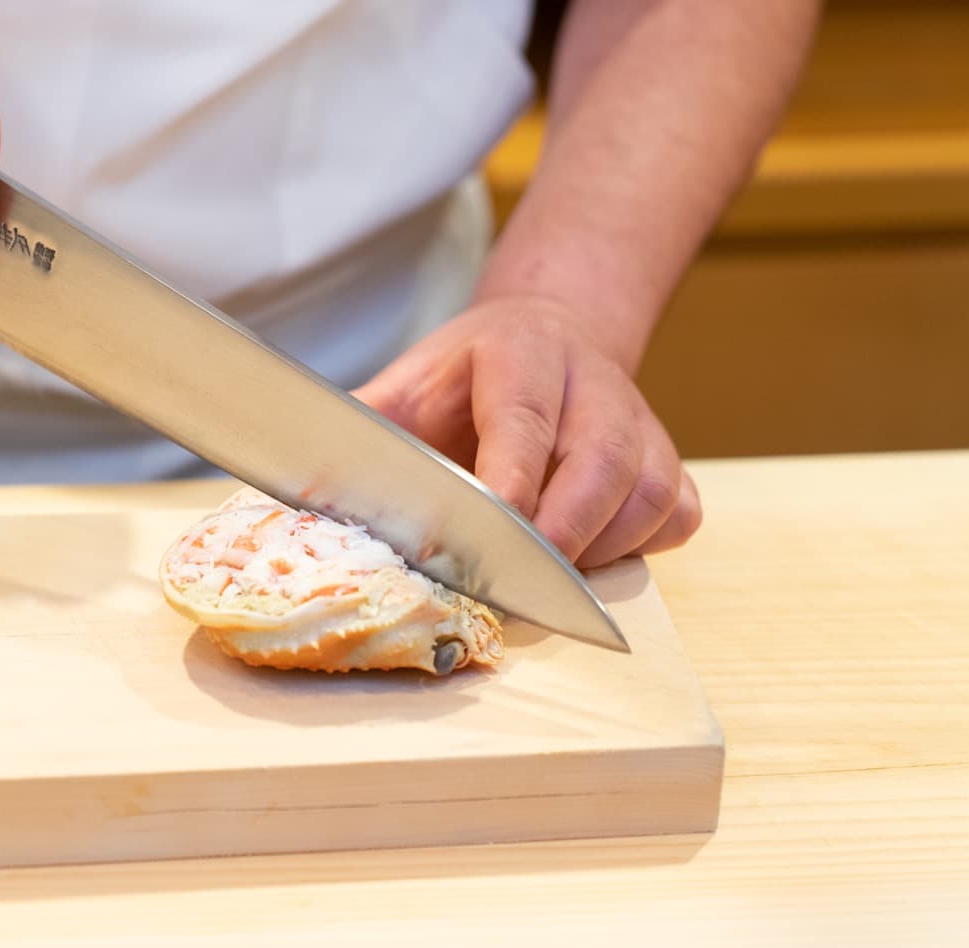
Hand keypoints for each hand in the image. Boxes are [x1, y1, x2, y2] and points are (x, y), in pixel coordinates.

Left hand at [355, 296, 701, 568]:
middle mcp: (593, 381)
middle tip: (514, 588)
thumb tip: (294, 486)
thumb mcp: (404, 385)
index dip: (514, 476)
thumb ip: (359, 430)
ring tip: (540, 578)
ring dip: (597, 551)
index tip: (491, 529)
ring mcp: (642, 422)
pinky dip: (637, 549)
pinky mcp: (671, 460)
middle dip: (561, 533)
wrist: (546, 338)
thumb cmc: (463, 379)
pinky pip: (674, 516)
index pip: (526, 417)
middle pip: (603, 462)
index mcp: (521, 350)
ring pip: (645, 497)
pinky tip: (589, 554)